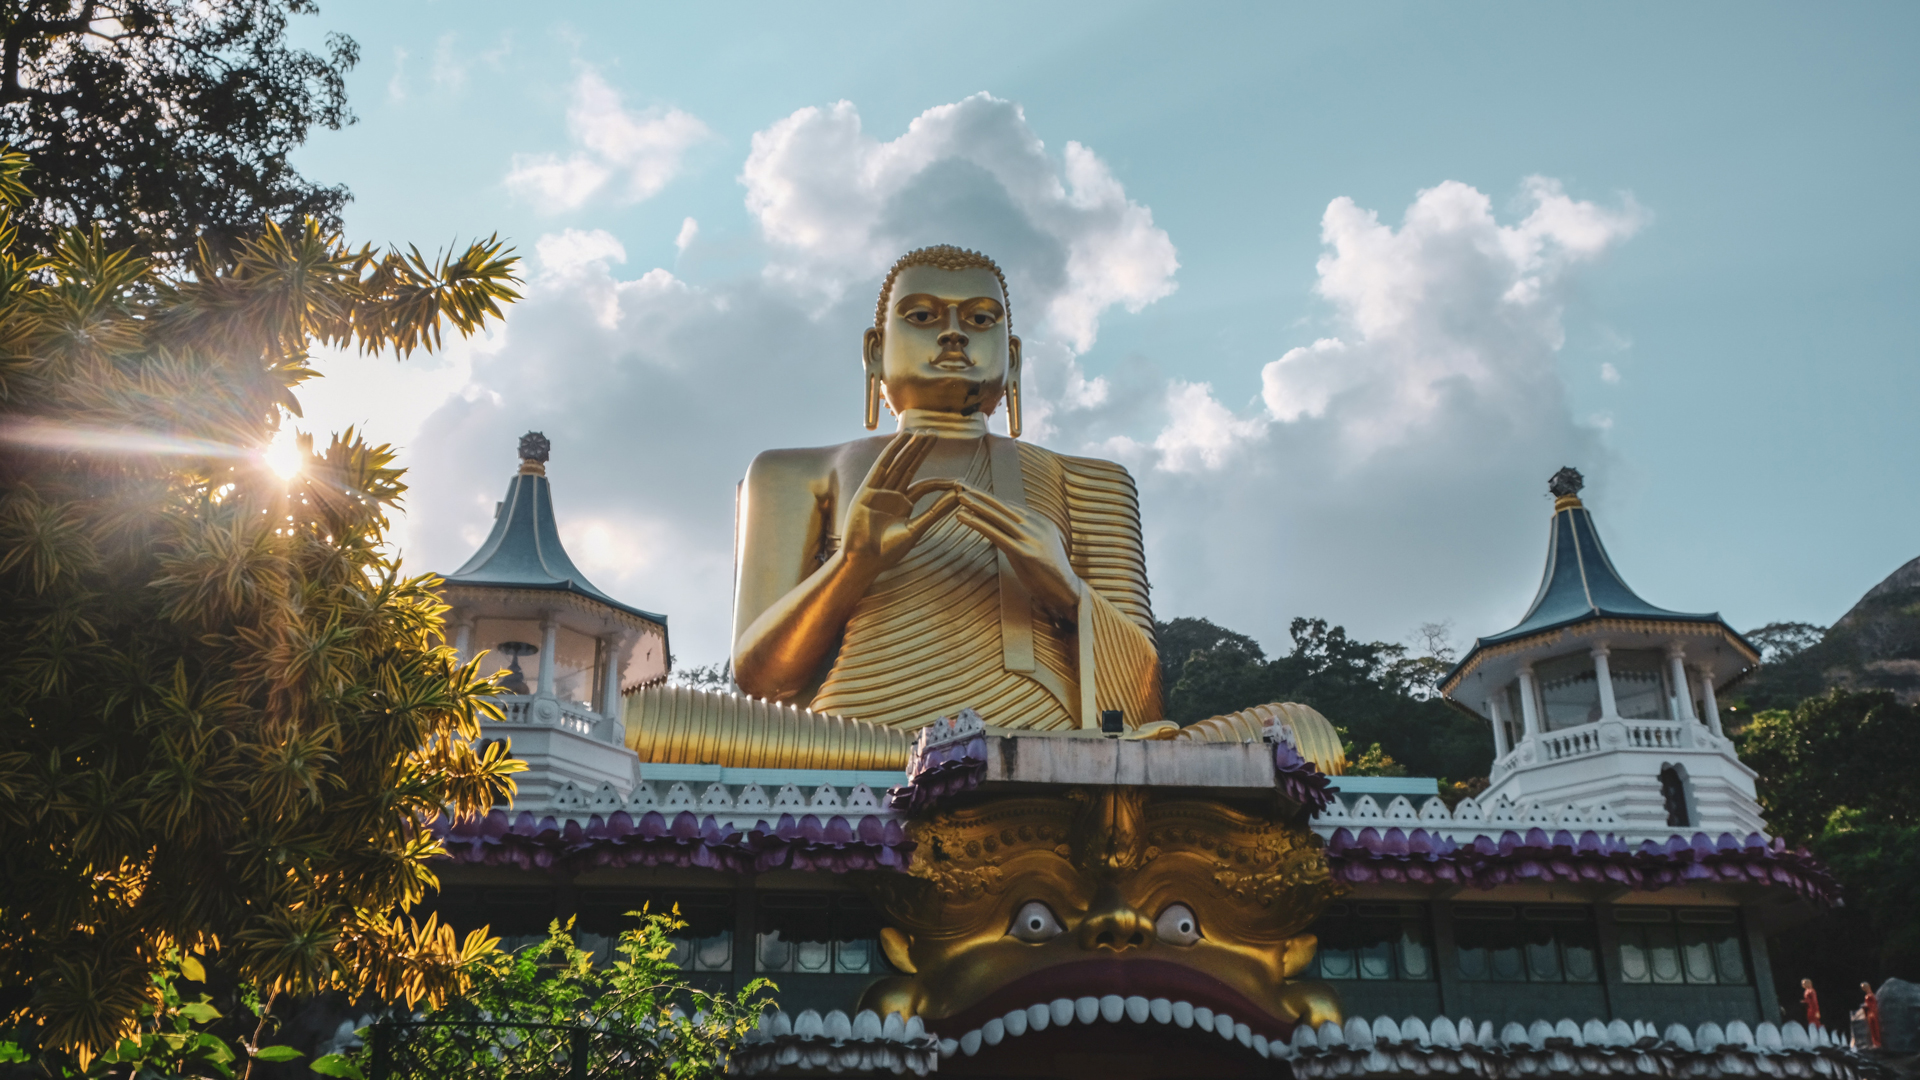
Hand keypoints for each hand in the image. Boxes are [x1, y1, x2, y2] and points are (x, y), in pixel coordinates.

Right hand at [841, 432, 960, 573]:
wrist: (864, 560)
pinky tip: (902, 440)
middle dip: (921, 451)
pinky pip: (881, 467)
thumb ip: (935, 512)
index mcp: (903, 505)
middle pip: (909, 467)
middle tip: (934, 434)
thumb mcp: (916, 530)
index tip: (958, 480)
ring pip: (897, 464)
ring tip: (922, 433)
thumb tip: (957, 497)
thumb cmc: (888, 551)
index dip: (940, 481)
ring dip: (908, 447)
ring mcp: (879, 491)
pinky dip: (891, 452)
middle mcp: (891, 495)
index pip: (924, 486)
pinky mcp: (867, 490)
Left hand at [951, 484, 1082, 619]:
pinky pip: (997, 535)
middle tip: (960, 484)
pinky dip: (978, 524)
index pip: (1009, 505)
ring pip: (998, 517)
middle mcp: (1036, 525)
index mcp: (1040, 521)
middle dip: (980, 495)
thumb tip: (1003, 524)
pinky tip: (964, 517)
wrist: (1066, 590)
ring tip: (959, 497)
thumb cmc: (1048, 572)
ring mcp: (1031, 538)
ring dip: (977, 506)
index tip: (970, 489)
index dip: (988, 497)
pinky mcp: (1025, 553)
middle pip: (1002, 506)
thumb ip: (1022, 533)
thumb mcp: (1036, 546)